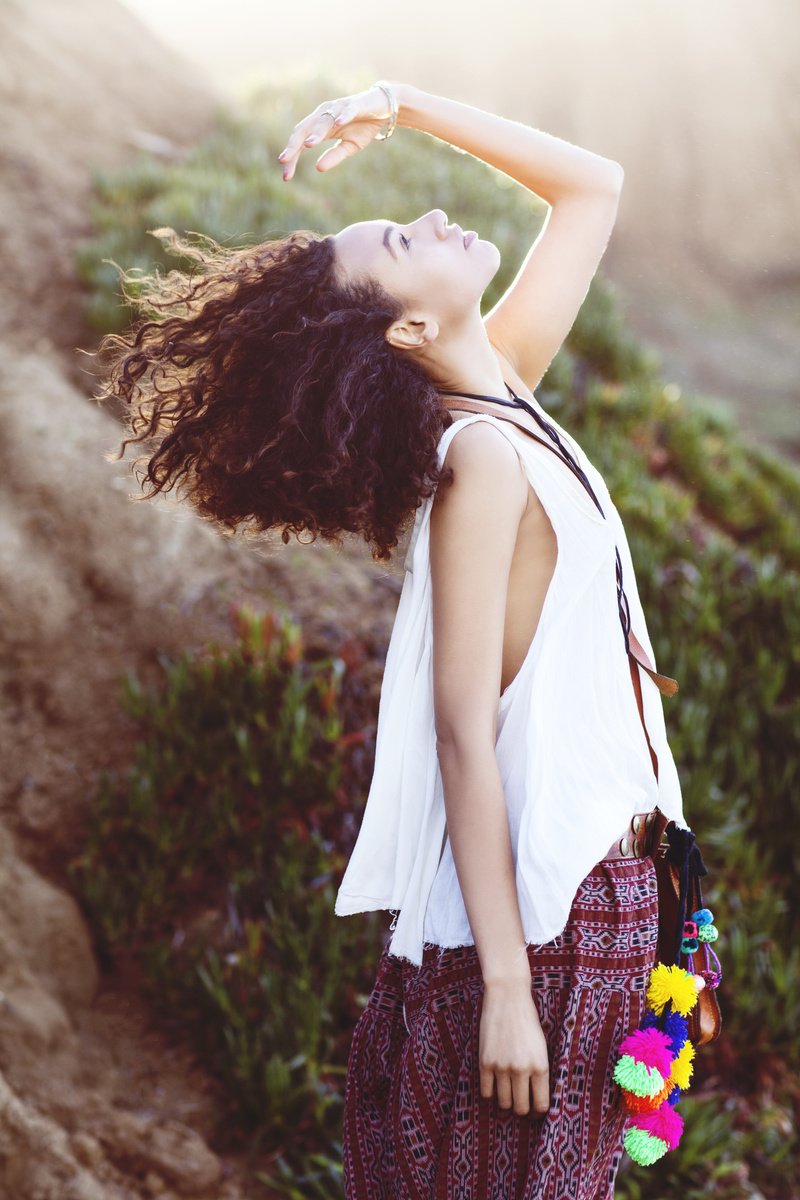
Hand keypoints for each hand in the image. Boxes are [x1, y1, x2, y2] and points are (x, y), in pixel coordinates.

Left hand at [277, 84, 397, 181]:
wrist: (385, 108)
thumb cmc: (363, 127)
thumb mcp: (350, 147)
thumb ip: (334, 156)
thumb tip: (318, 168)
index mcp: (320, 126)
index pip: (301, 141)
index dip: (292, 157)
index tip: (286, 176)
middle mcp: (325, 114)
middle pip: (305, 128)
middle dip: (294, 145)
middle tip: (284, 160)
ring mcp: (339, 108)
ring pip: (324, 120)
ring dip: (316, 132)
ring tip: (309, 144)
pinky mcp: (356, 104)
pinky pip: (347, 110)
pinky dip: (342, 115)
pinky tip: (338, 122)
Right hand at [479, 980, 549, 1116]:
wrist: (507, 996)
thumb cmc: (528, 1019)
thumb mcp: (541, 1046)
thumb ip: (539, 1071)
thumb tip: (536, 1096)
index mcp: (540, 1066)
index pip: (541, 1105)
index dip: (538, 1111)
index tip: (535, 1110)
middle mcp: (521, 1070)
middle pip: (521, 1108)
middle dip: (522, 1109)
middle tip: (521, 1104)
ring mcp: (501, 1067)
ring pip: (503, 1103)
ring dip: (506, 1101)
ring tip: (508, 1092)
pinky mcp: (485, 1062)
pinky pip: (486, 1091)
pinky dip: (491, 1092)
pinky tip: (494, 1084)